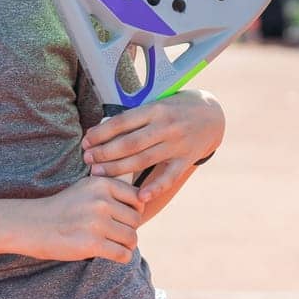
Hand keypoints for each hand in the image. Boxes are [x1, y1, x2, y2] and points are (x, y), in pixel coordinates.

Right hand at [22, 176, 143, 263]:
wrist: (34, 225)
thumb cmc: (63, 208)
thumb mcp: (85, 188)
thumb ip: (110, 191)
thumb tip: (143, 203)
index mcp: (101, 184)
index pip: (137, 198)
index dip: (134, 210)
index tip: (123, 217)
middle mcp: (101, 202)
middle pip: (136, 220)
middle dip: (129, 229)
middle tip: (115, 234)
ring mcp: (97, 223)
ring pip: (131, 238)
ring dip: (125, 245)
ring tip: (112, 244)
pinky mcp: (92, 244)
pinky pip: (123, 254)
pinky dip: (120, 257)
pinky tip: (109, 254)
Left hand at [81, 88, 224, 199]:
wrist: (212, 114)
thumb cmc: (175, 108)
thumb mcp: (157, 102)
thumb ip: (135, 116)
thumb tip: (103, 128)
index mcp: (155, 109)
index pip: (122, 122)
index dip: (101, 132)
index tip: (86, 141)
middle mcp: (166, 126)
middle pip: (129, 143)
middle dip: (105, 152)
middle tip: (87, 159)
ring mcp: (177, 144)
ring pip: (143, 160)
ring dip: (118, 169)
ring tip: (97, 173)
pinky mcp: (186, 159)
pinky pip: (169, 176)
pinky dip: (155, 188)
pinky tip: (139, 196)